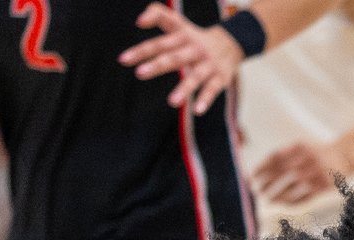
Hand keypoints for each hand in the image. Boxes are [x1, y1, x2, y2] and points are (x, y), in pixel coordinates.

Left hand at [118, 2, 243, 114]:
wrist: (231, 44)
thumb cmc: (195, 37)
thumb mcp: (178, 23)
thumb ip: (158, 14)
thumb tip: (138, 21)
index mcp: (182, 36)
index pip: (159, 43)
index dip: (142, 50)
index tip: (123, 60)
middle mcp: (195, 48)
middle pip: (174, 57)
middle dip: (157, 65)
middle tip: (139, 73)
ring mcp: (208, 64)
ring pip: (195, 77)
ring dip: (184, 89)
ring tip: (171, 102)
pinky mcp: (221, 77)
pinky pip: (213, 89)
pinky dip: (206, 100)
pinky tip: (197, 110)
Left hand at [252, 141, 351, 204]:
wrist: (344, 157)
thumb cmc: (316, 154)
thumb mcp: (301, 147)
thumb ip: (284, 154)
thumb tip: (259, 171)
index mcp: (301, 147)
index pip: (277, 157)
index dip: (263, 168)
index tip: (253, 178)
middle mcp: (310, 159)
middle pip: (283, 172)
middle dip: (268, 183)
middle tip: (258, 191)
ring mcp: (318, 173)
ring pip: (294, 187)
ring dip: (279, 195)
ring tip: (269, 201)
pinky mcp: (326, 186)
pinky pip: (306, 197)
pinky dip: (294, 202)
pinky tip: (285, 205)